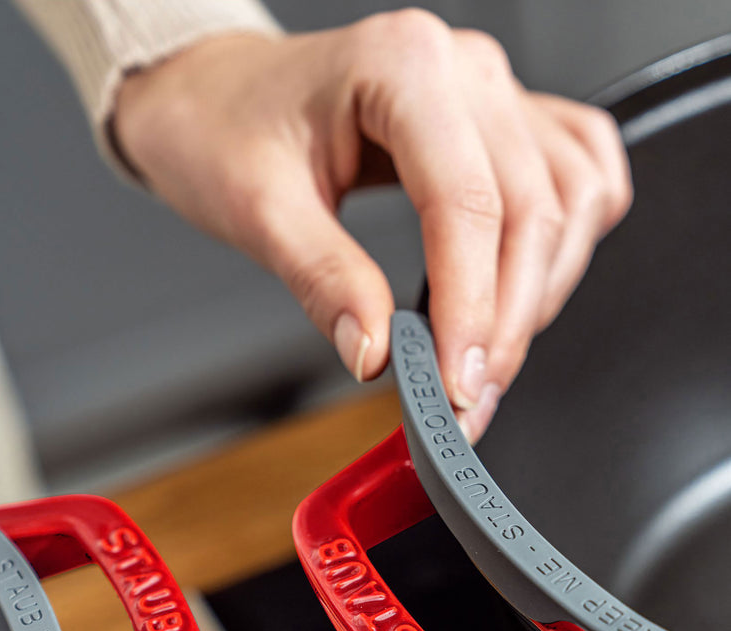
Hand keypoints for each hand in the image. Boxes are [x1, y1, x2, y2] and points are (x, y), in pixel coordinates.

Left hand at [113, 10, 631, 441]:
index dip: (471, 309)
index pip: (467, 204)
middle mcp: (462, 70)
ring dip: (544, 290)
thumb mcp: (259, 209)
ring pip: (569, 198)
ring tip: (490, 360)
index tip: (455, 384)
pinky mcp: (497, 123)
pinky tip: (535, 284)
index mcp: (401, 68)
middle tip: (469, 400)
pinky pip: (575, 173)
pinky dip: (568, 239)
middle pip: (533, 209)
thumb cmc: (225, 128)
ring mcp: (488, 94)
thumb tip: (377, 354)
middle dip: (508, 322)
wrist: (217, 97)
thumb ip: (325, 279)